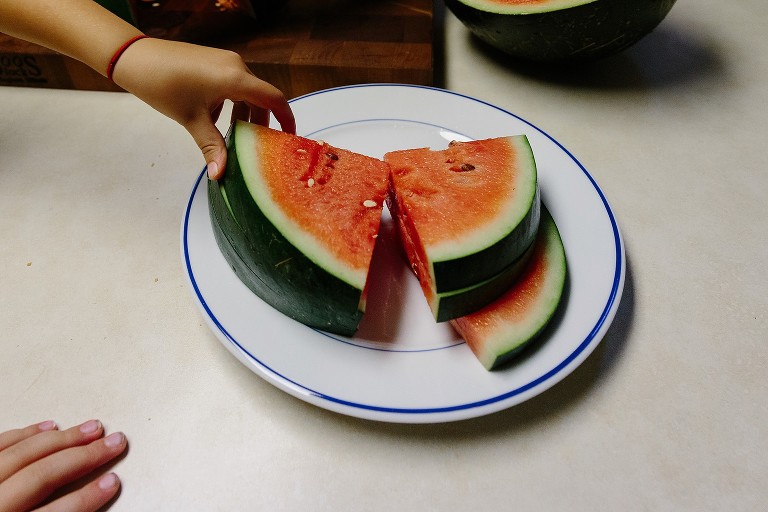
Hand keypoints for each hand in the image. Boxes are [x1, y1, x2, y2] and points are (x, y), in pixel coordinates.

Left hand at [0, 420, 127, 511]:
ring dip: (62, 439)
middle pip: (40, 476)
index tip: (112, 482)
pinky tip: (48, 426)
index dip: (86, 497)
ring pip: (20, 454)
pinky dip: (25, 433)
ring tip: (92, 429)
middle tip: (113, 444)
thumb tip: (90, 503)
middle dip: (83, 457)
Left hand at [112, 37, 295, 179]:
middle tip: (258, 146)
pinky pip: (233, 84)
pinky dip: (232, 103)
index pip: (274, 99)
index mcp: (236, 79)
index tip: (290, 138)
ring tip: (235, 136)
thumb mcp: (191, 120)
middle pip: (261, 97)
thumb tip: (220, 175)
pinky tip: (215, 118)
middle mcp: (236, 66)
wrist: (135, 58)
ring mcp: (225, 61)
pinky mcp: (214, 61)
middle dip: (262, 122)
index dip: (287, 119)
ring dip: (244, 114)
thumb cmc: (164, 85)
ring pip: (246, 92)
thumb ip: (212, 147)